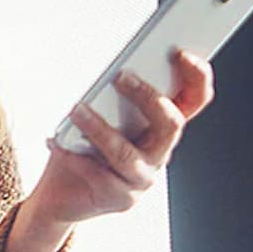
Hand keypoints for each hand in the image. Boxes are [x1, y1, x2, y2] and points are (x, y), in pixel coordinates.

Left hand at [29, 47, 215, 226]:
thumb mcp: (99, 117)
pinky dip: (72, 155)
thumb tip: (112, 73)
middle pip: (171, 124)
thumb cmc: (80, 148)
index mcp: (161, 128)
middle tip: (120, 77)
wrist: (61, 194)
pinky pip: (97, 175)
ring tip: (76, 110)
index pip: (194, 100)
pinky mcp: (121, 199)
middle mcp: (159, 153)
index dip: (197, 76)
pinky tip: (55, 142)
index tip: (181, 53)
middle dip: (148, 97)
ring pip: (126, 152)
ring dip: (99, 129)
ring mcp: (142, 178)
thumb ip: (111, 98)